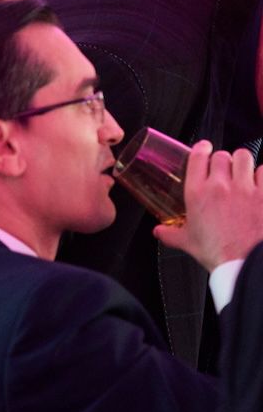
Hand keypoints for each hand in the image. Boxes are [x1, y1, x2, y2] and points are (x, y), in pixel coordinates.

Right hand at [154, 140, 262, 271]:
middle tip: (223, 169)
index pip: (198, 156)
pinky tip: (259, 183)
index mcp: (197, 193)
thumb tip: (159, 232)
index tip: (204, 148)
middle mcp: (220, 185)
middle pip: (222, 155)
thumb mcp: (187, 242)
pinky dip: (262, 175)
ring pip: (244, 157)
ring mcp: (245, 188)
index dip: (201, 148)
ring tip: (242, 171)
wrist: (245, 263)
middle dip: (223, 160)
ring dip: (243, 162)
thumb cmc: (217, 253)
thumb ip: (170, 234)